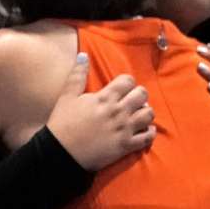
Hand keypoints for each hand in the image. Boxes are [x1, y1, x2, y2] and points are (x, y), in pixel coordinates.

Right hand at [47, 53, 154, 170]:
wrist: (60, 153)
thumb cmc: (62, 124)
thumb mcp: (66, 97)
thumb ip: (77, 75)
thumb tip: (83, 55)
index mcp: (104, 98)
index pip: (128, 81)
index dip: (126, 83)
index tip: (121, 88)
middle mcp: (118, 112)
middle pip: (142, 95)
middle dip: (138, 95)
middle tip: (130, 101)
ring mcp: (124, 129)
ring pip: (148, 114)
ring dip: (145, 112)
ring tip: (137, 115)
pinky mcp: (126, 146)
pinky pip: (148, 136)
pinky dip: (149, 132)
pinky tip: (143, 130)